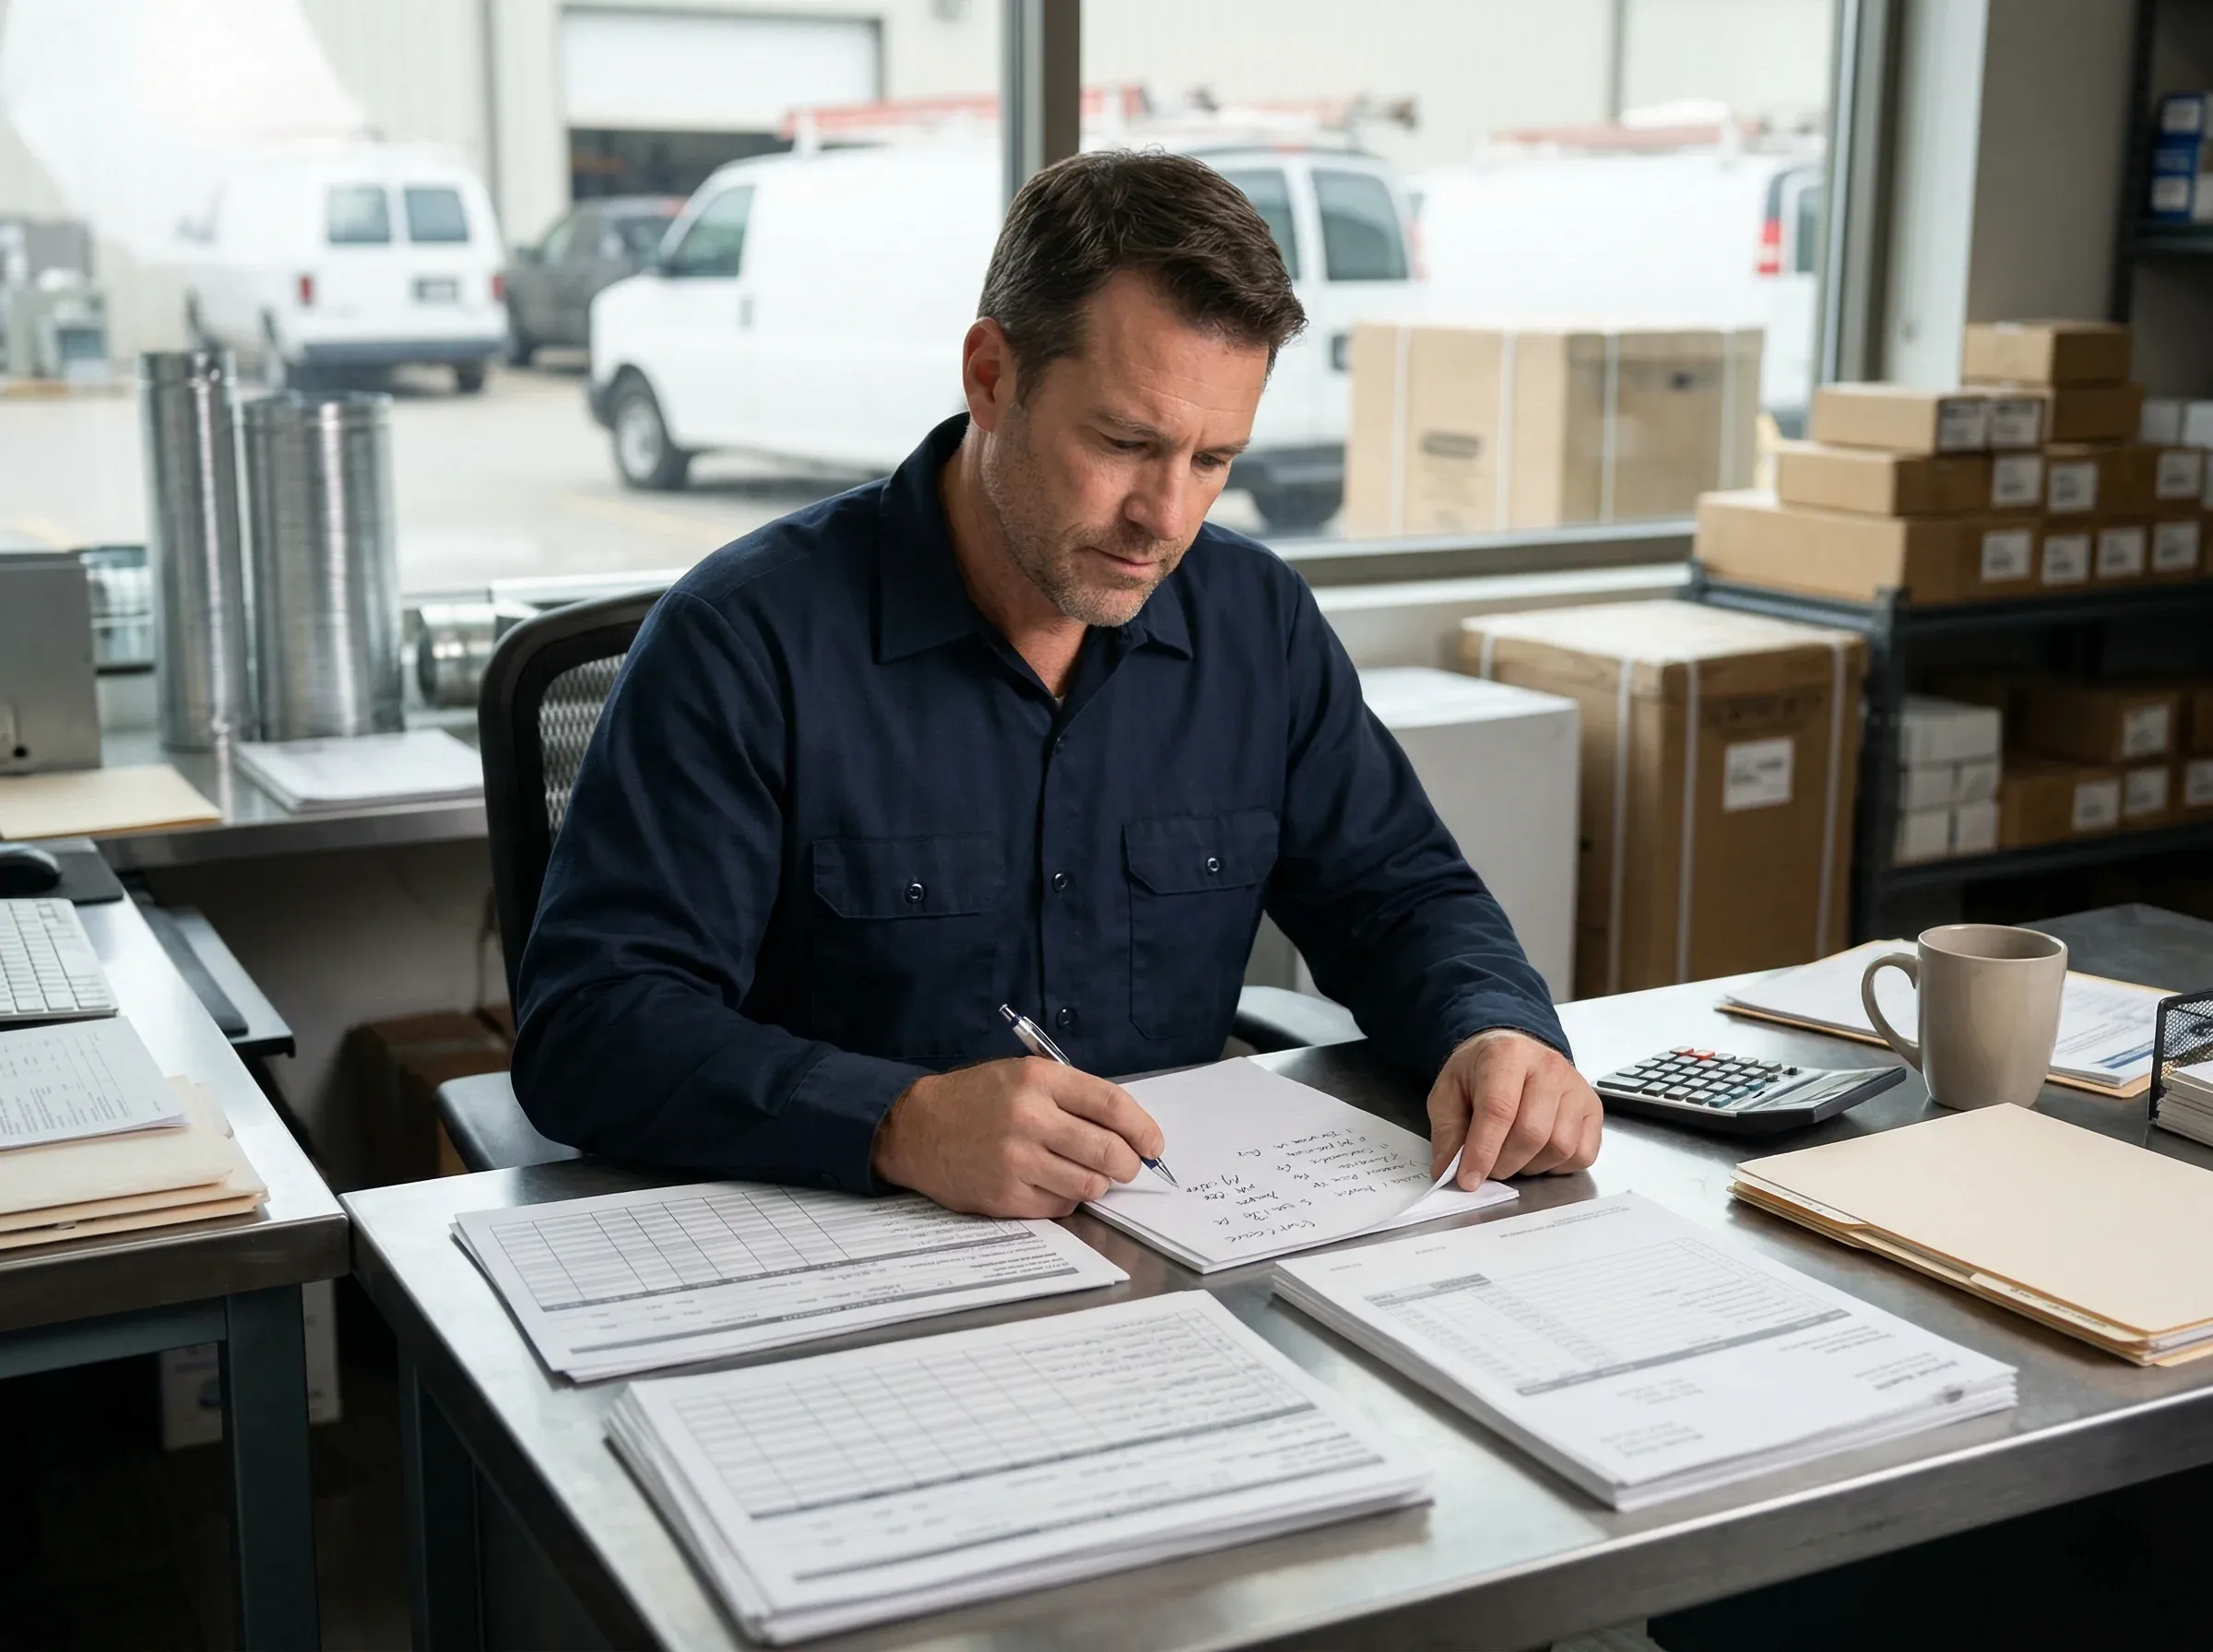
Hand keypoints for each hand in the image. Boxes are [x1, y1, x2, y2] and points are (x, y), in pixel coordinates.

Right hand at [873, 1057, 1166, 1217]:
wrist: (916, 1128)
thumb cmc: (977, 1100)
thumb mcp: (1023, 1076)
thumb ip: (1072, 1098)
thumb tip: (1128, 1132)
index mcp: (1038, 1080)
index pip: (1112, 1105)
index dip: (1143, 1128)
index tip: (1154, 1144)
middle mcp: (1028, 1117)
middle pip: (1108, 1150)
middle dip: (1129, 1164)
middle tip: (1128, 1166)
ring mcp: (1015, 1160)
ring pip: (1089, 1184)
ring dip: (1098, 1183)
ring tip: (1086, 1174)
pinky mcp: (1004, 1195)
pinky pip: (1060, 1205)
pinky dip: (1067, 1198)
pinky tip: (1052, 1184)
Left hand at [1427, 1029, 1601, 1187]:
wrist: (1511, 1053)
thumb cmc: (1479, 1074)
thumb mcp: (1448, 1092)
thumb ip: (1447, 1131)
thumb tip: (1447, 1170)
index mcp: (1508, 1055)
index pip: (1499, 1109)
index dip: (1482, 1150)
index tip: (1468, 1179)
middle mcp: (1549, 1066)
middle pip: (1532, 1133)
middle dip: (1503, 1163)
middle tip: (1487, 1167)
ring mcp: (1577, 1087)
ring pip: (1560, 1147)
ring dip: (1530, 1166)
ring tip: (1511, 1156)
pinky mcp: (1593, 1108)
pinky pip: (1582, 1154)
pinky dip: (1557, 1166)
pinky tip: (1537, 1154)